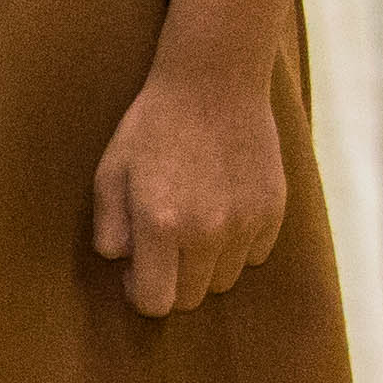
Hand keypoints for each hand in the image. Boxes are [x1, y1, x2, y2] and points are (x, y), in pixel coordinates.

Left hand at [91, 54, 288, 317]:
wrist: (214, 78)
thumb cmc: (154, 124)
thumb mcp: (110, 173)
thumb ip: (109, 230)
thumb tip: (125, 263)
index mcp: (161, 226)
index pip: (155, 303)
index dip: (140, 292)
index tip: (137, 269)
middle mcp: (206, 232)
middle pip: (192, 298)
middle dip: (173, 281)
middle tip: (165, 246)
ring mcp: (245, 221)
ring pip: (225, 280)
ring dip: (207, 264)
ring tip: (196, 226)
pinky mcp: (274, 207)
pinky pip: (255, 253)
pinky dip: (239, 244)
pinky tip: (225, 210)